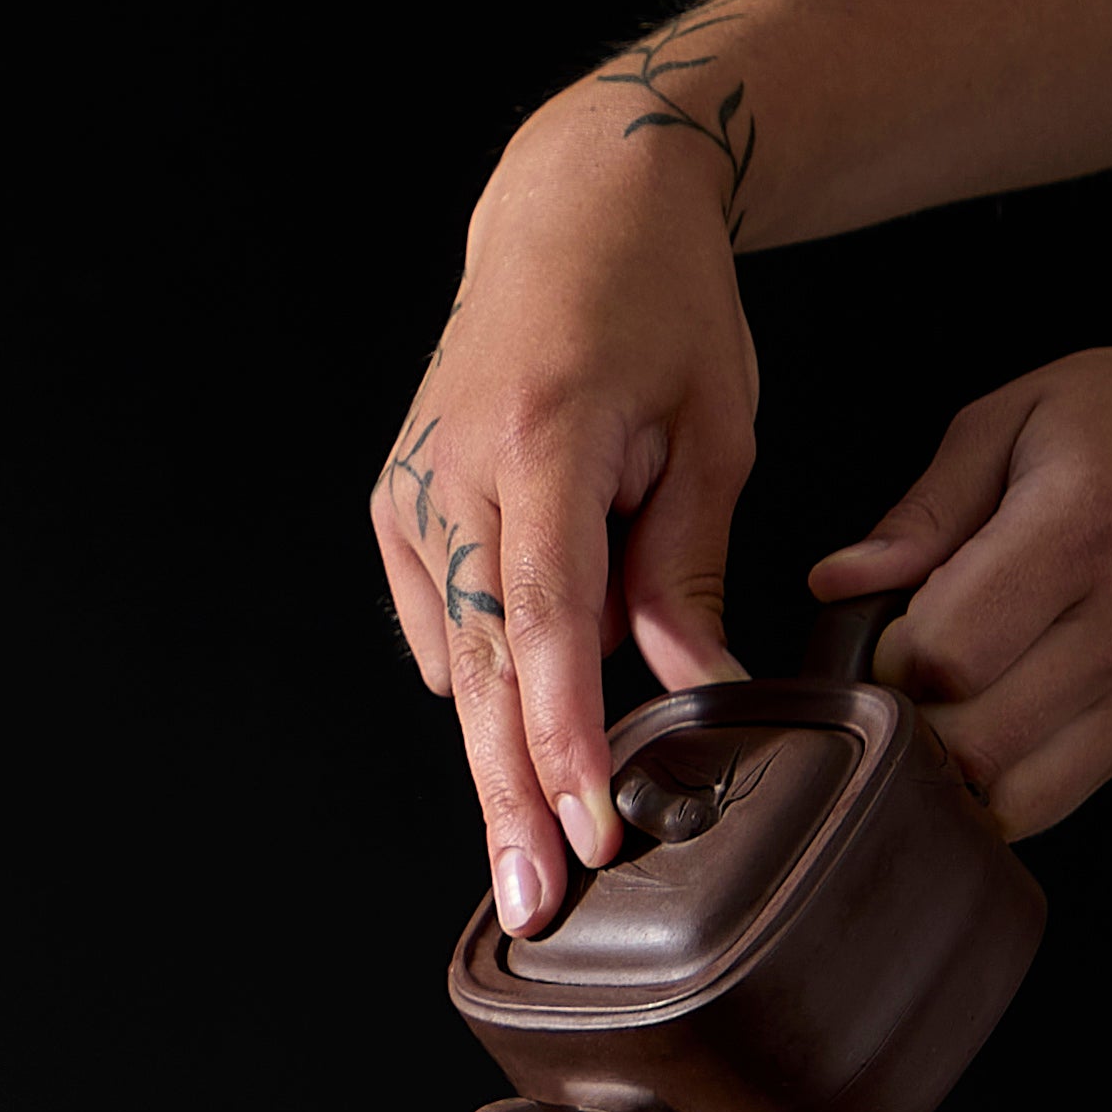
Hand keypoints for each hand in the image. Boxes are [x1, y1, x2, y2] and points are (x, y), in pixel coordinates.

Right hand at [371, 104, 761, 935]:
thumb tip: (698, 694)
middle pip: (478, 666)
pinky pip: (437, 625)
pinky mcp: (399, 507)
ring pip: (451, 660)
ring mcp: (413, 490)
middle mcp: (456, 470)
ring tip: (530, 857)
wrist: (572, 209)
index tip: (588, 827)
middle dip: (507, 794)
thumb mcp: (713, 431)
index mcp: (543, 440)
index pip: (551, 619)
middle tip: (532, 902)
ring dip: (493, 756)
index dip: (565, 736)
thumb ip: (687, 571)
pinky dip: (478, 686)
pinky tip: (517, 737)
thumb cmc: (658, 305)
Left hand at [806, 320, 1111, 833]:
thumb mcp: (1021, 415)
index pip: (948, 653)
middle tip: (912, 669)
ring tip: (951, 701)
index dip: (891, 654)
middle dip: (912, 717)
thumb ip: (924, 509)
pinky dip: (1005, 783)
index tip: (892, 624)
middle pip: (974, 739)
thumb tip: (836, 583)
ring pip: (1016, 791)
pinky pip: (1062, 796)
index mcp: (1079, 528)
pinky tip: (996, 722)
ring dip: (955, 766)